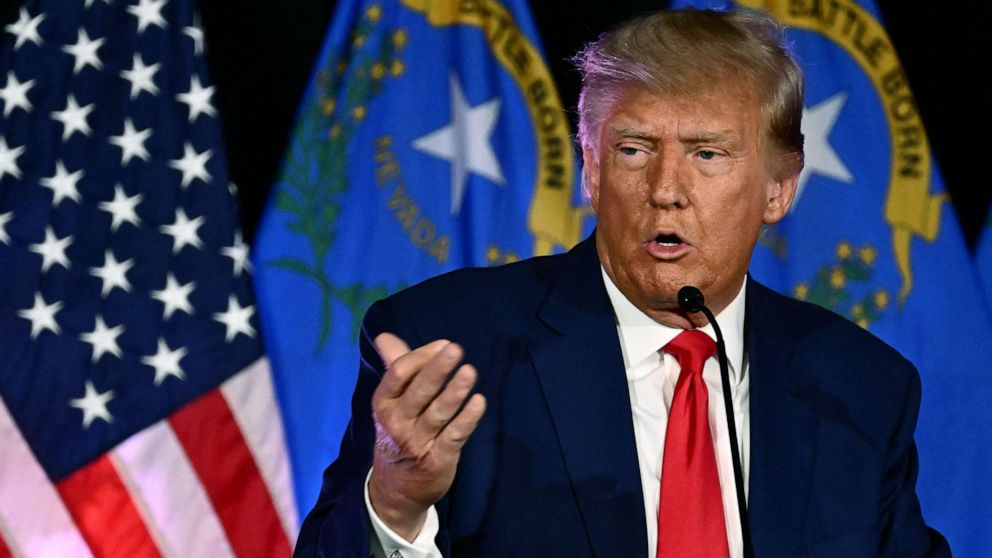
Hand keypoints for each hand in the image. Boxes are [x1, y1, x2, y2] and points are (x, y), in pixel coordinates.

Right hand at [368, 333, 486, 540]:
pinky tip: (479, 402)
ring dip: (455, 391)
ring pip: (438, 412)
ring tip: (470, 372)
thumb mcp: (390, 401)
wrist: (395, 488)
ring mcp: (417, 441)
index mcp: (384, 402)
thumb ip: (394, 365)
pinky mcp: (438, 459)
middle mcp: (397, 421)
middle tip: (456, 349)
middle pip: (419, 391)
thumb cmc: (398, 431)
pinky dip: (467, 419)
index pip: (399, 374)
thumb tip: (386, 335)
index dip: (421, 356)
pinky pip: (454, 435)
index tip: (443, 344)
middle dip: (437, 369)